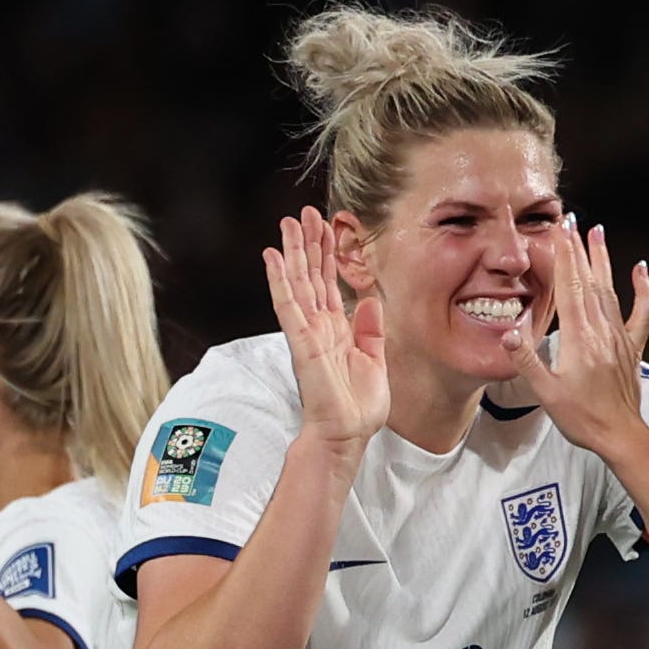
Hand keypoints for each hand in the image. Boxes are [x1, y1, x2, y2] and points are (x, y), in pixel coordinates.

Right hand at [264, 209, 388, 457]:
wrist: (348, 435)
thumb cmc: (358, 407)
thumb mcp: (375, 361)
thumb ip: (371, 330)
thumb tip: (371, 300)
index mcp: (336, 330)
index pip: (329, 283)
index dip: (328, 254)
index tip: (327, 227)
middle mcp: (319, 326)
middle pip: (311, 275)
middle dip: (308, 243)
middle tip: (304, 213)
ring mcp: (307, 332)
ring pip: (297, 283)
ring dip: (292, 252)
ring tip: (288, 223)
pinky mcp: (301, 342)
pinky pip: (288, 305)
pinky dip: (279, 280)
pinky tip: (272, 257)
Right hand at [507, 224, 648, 460]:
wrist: (620, 436)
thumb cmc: (583, 418)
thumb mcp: (546, 393)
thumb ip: (527, 359)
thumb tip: (510, 330)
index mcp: (578, 338)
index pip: (569, 287)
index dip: (563, 255)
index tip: (559, 230)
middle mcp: (601, 331)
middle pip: (587, 280)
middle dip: (578, 248)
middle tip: (572, 220)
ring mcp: (619, 337)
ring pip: (610, 289)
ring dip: (602, 259)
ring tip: (597, 231)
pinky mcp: (632, 347)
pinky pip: (639, 312)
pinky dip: (642, 289)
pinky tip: (641, 269)